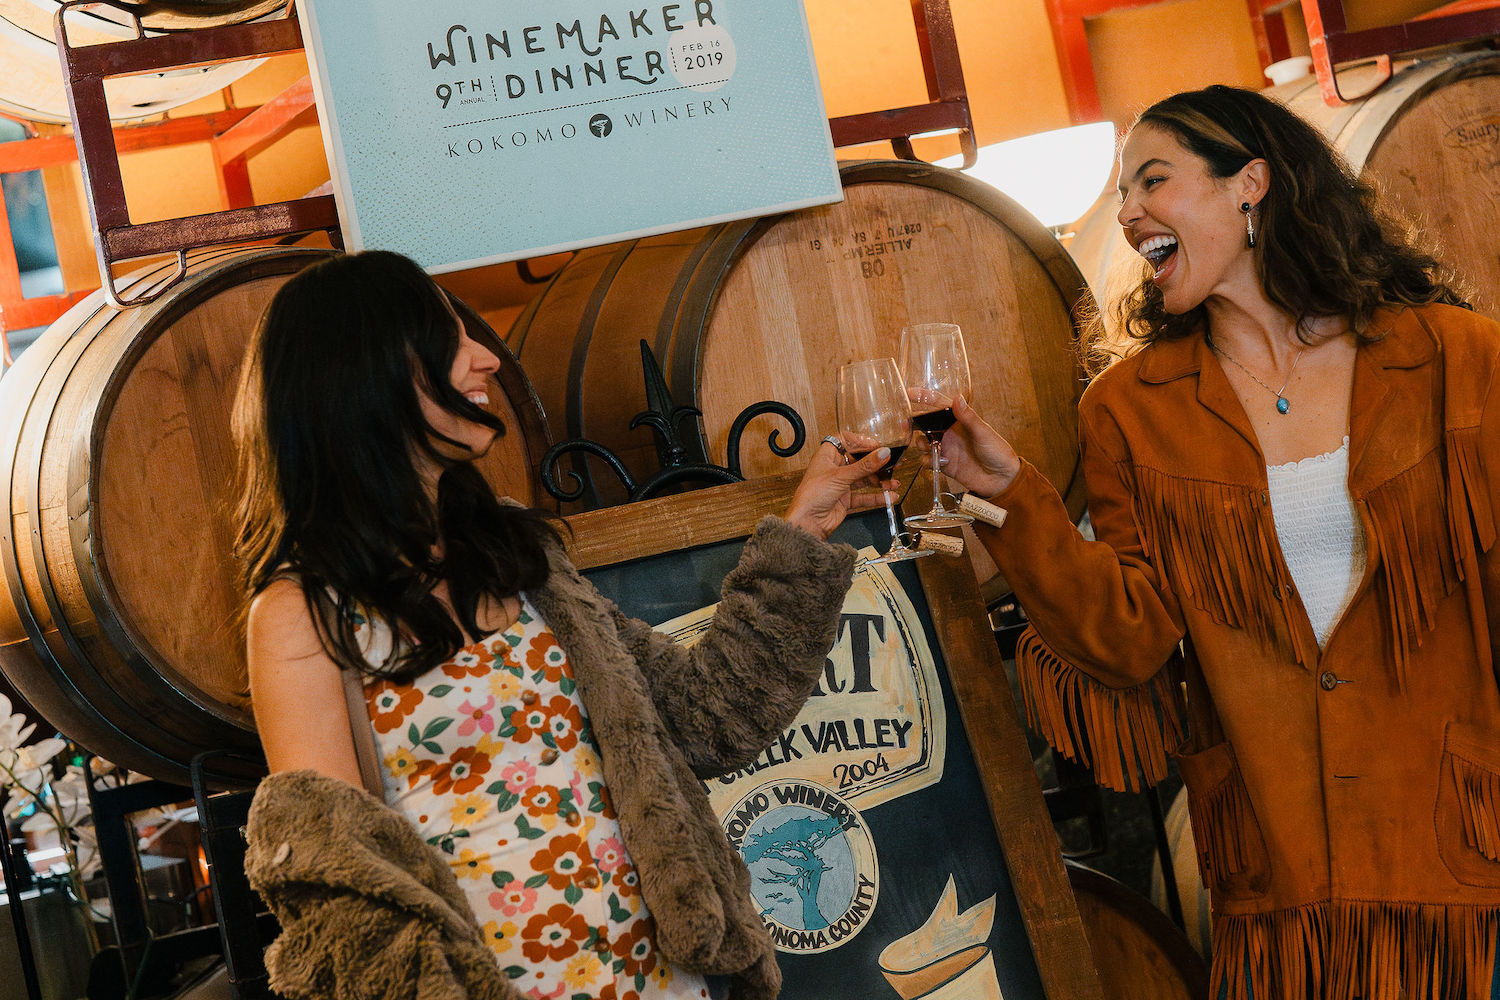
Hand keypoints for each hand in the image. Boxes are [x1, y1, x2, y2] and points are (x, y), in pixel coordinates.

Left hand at [784, 440, 898, 540]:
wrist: (807, 523)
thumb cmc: (812, 497)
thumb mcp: (841, 477)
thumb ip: (865, 466)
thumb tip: (882, 453)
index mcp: (826, 456)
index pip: (845, 441)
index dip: (860, 441)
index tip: (875, 445)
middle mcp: (834, 469)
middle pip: (858, 460)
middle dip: (875, 463)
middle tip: (890, 464)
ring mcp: (840, 485)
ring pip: (863, 479)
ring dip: (879, 481)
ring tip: (893, 482)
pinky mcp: (845, 500)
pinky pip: (864, 496)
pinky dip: (877, 496)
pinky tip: (888, 496)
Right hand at [913, 394, 1021, 496]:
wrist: (1001, 480)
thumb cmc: (998, 452)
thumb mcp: (983, 433)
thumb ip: (968, 417)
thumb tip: (957, 397)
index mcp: (960, 420)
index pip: (938, 405)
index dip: (923, 397)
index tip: (909, 393)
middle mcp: (950, 432)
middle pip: (926, 424)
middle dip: (914, 423)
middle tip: (905, 425)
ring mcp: (946, 448)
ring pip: (924, 442)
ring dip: (920, 443)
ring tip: (927, 446)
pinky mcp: (944, 464)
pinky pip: (928, 460)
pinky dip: (926, 460)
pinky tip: (933, 462)